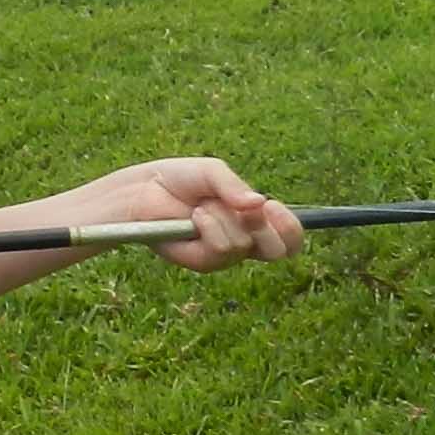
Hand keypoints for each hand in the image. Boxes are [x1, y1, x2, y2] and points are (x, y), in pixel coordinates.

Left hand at [90, 157, 303, 270]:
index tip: (274, 208)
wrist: (142, 190)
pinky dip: (210, 227)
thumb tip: (260, 204)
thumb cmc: (179, 179)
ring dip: (224, 219)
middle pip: (278, 251)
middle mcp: (244, 241)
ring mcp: (223, 254)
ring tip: (201, 208)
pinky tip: (195, 217)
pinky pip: (221, 249)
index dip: (291, 228)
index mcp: (255, 220)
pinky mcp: (203, 262)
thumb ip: (235, 186)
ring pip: (244, 244)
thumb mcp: (212, 172)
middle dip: (264, 226)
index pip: (290, 237)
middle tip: (244, 210)